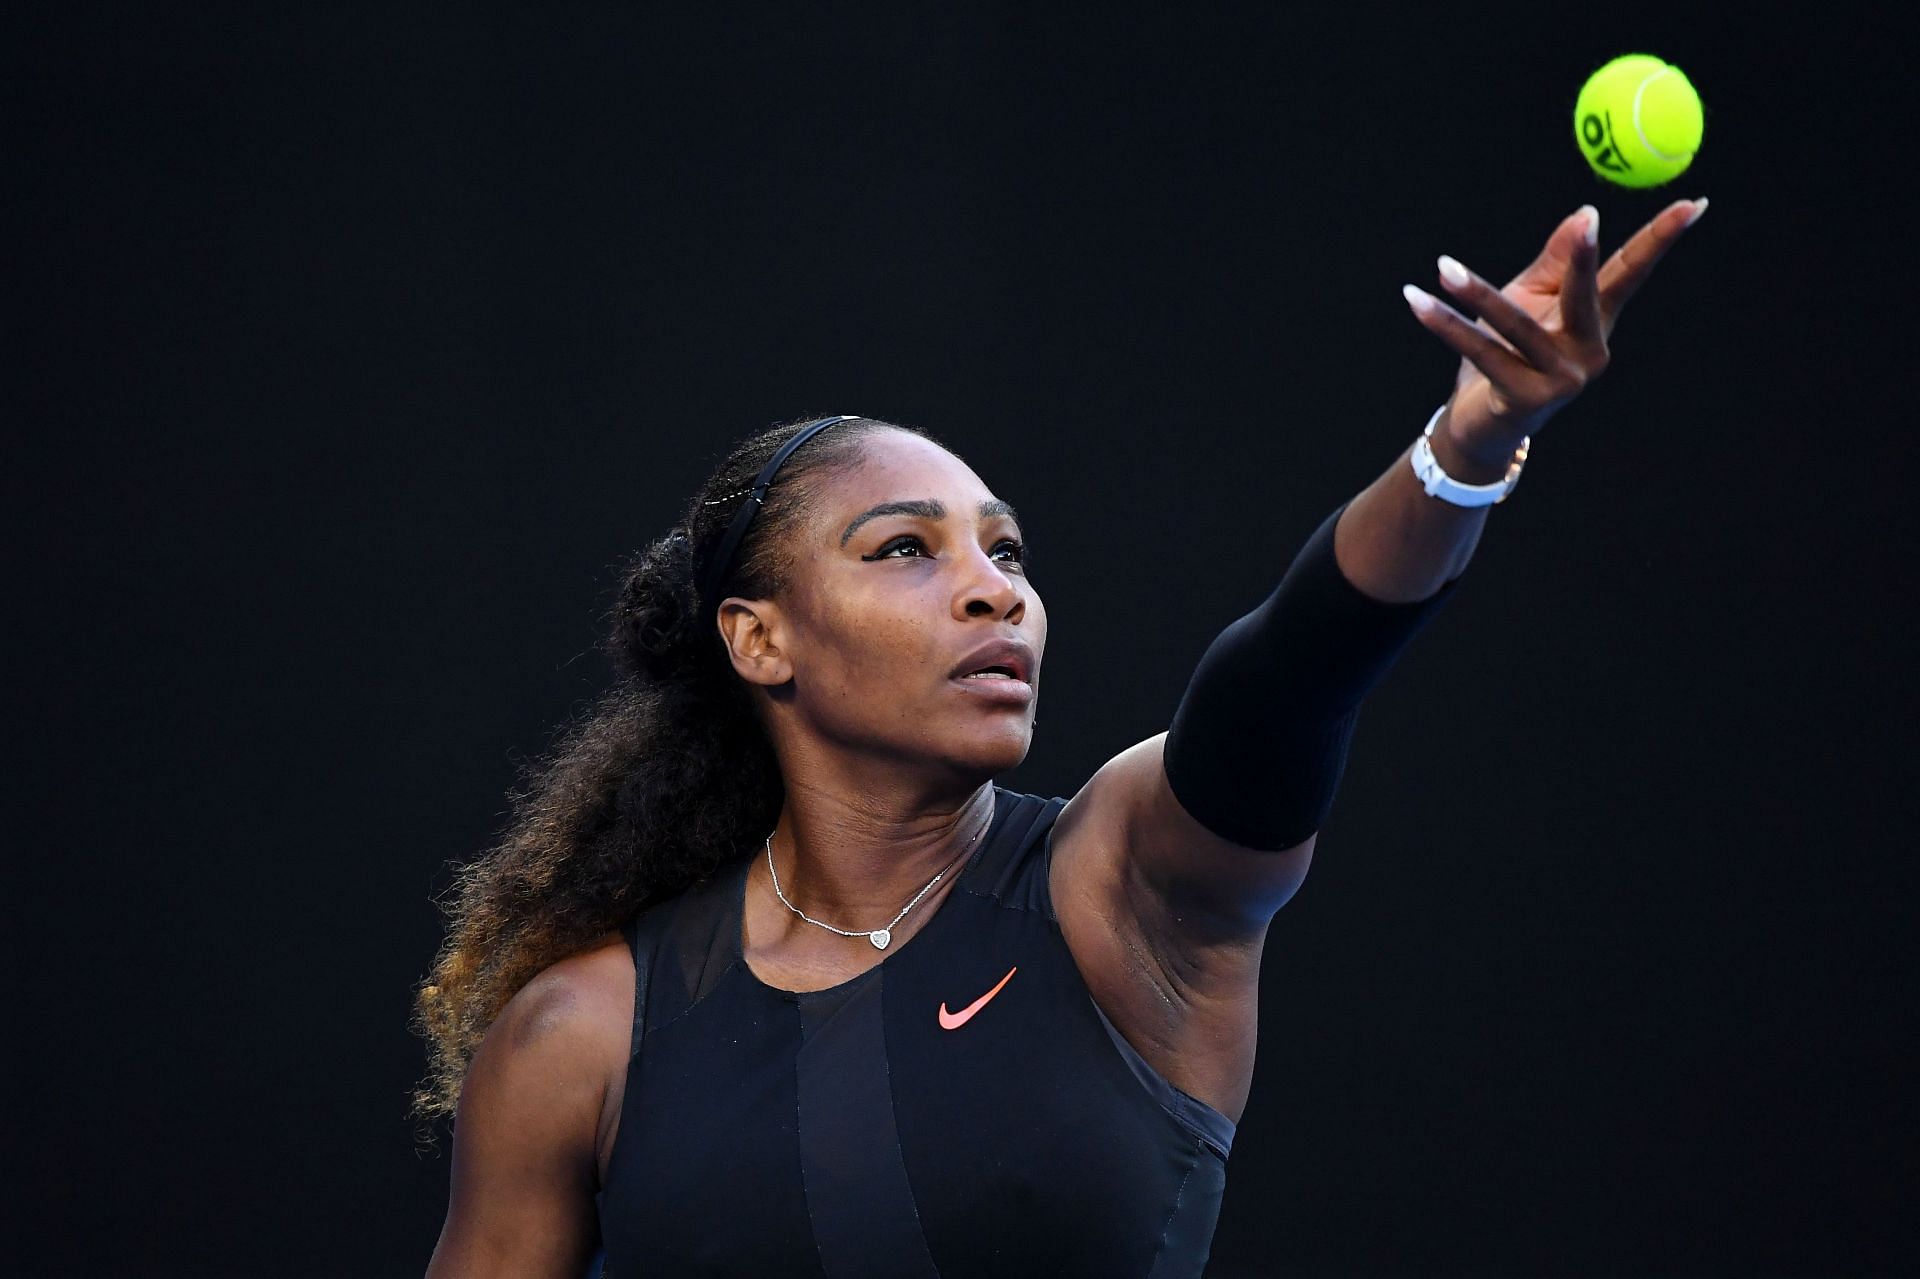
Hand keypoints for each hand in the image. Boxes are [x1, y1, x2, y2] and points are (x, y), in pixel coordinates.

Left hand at [1403, 198, 1705, 466]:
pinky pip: (1481, 351)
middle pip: (1588, 295)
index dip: (1660, 239)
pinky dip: (1445, 324)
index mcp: (1595, 321)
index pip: (1630, 272)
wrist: (1480, 424)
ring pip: (1517, 324)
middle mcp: (1588, 351)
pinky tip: (1418, 301)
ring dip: (1474, 293)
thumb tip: (1584, 214)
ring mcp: (1561, 379)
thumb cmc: (1506, 353)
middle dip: (1586, 258)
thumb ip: (1554, 262)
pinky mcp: (1526, 398)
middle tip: (1589, 220)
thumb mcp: (1530, 301)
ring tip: (1443, 267)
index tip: (1694, 203)